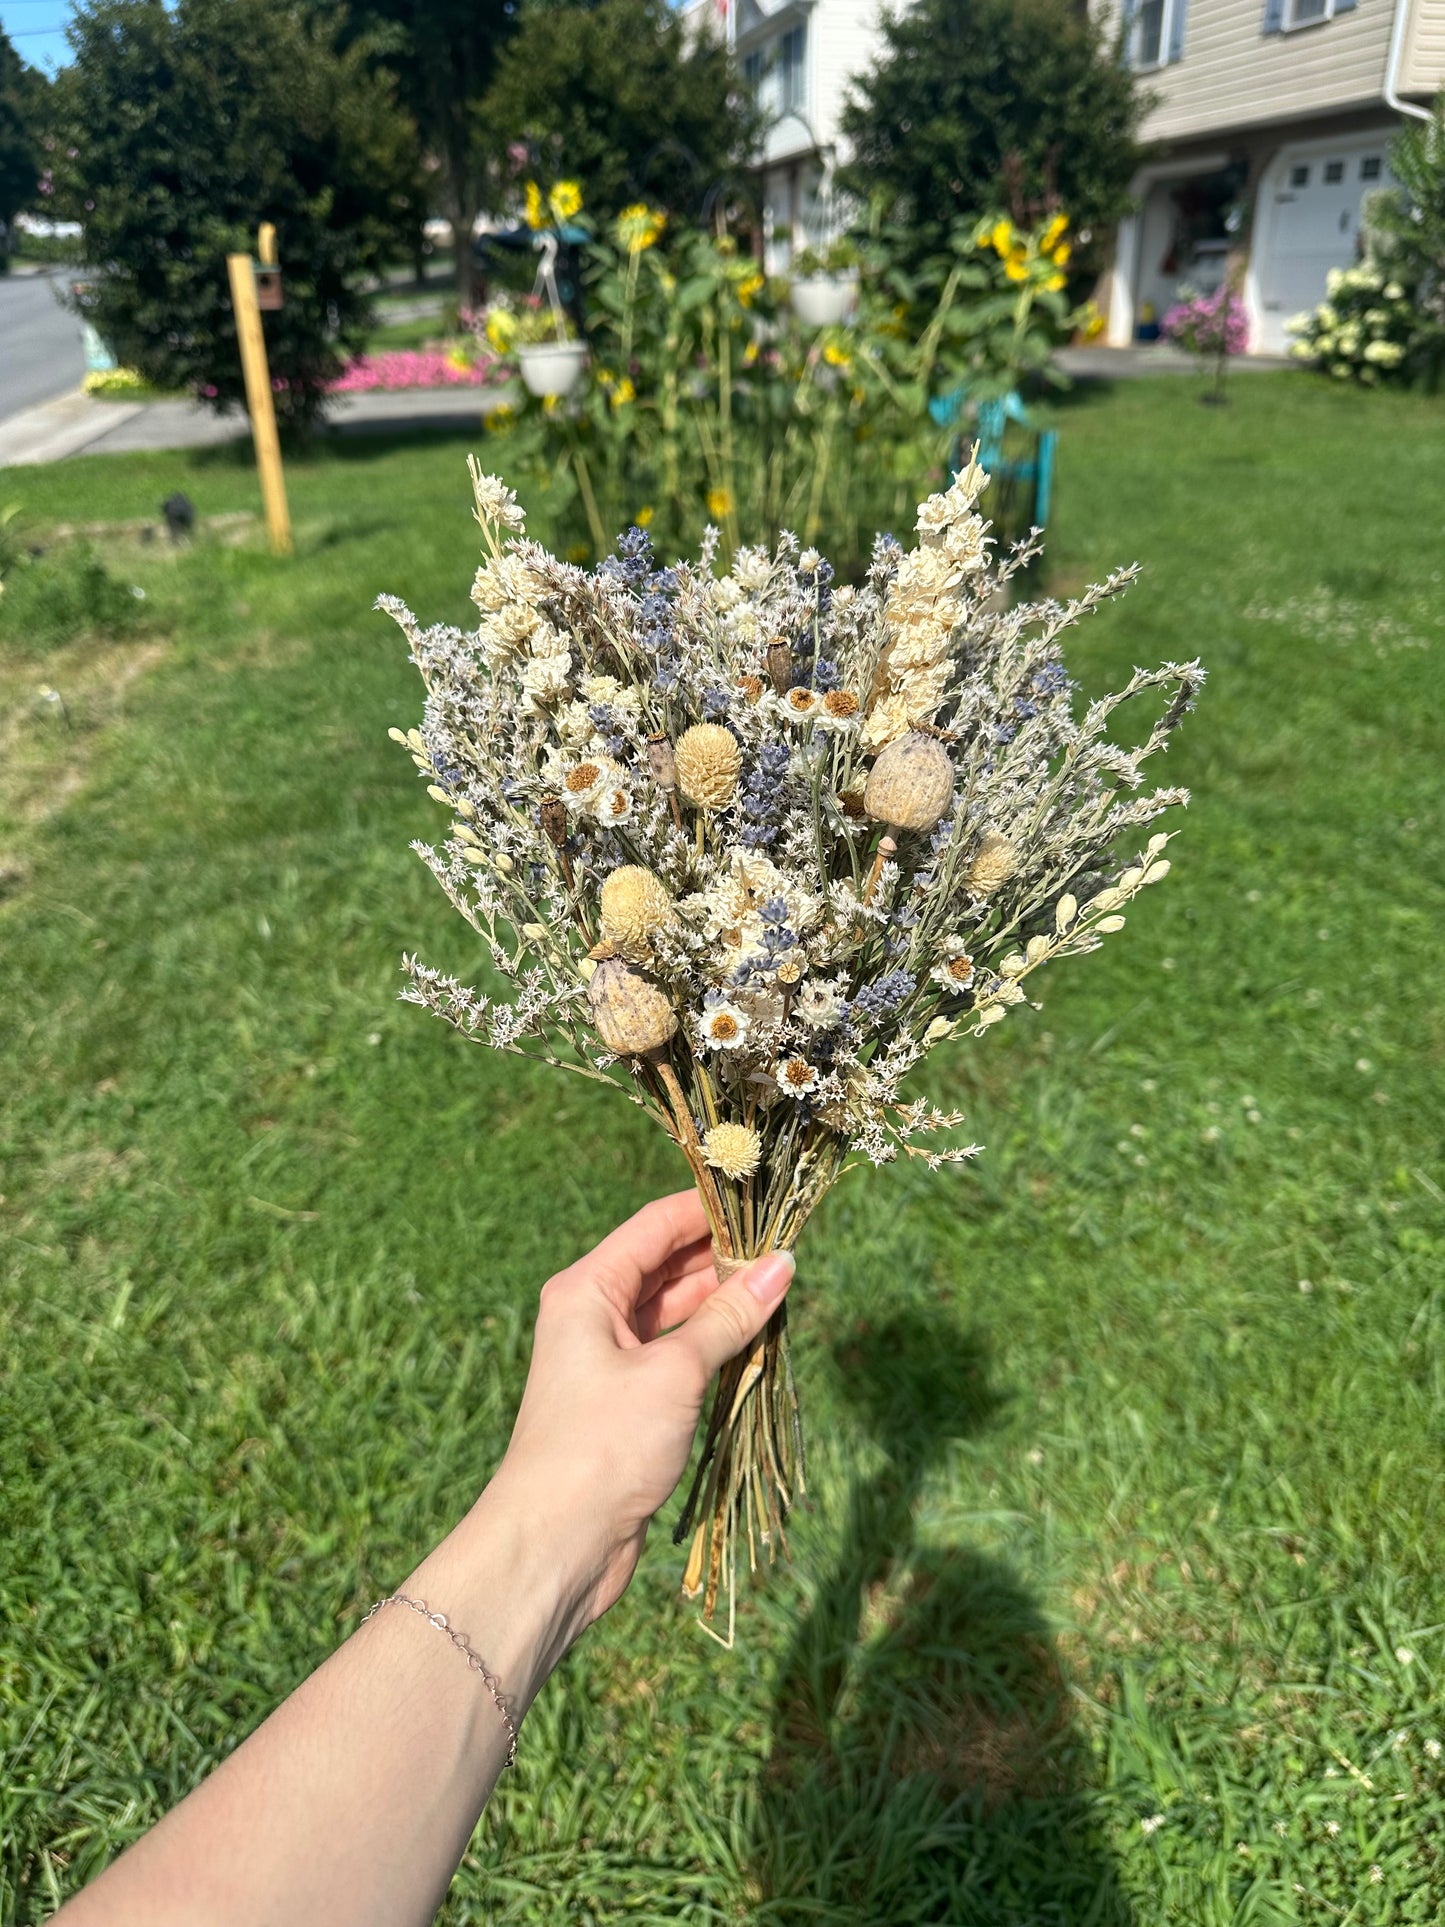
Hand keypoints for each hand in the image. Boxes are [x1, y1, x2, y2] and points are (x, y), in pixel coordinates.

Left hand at [488, 1190, 793, 1642]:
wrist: (556, 1542)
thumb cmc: (604, 1444)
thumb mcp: (674, 1372)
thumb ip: (729, 1316)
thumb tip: (782, 1264)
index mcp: (587, 1289)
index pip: (655, 1226)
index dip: (709, 1211)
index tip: (765, 1202)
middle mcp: (594, 1316)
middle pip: (666, 1266)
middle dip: (723, 1258)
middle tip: (787, 1252)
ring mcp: (610, 1361)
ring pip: (676, 1313)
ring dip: (723, 1305)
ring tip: (780, 1293)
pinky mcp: (628, 1403)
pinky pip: (677, 1356)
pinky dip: (714, 1347)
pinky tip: (756, 1343)